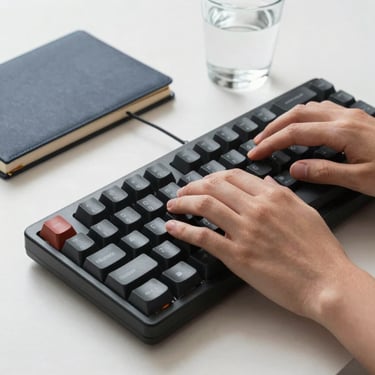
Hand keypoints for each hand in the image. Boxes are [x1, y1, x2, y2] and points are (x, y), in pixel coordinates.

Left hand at [165, 169, 352, 320]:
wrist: (326, 282)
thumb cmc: (319, 250)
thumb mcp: (305, 211)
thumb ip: (282, 194)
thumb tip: (265, 182)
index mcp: (273, 197)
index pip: (233, 176)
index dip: (212, 177)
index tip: (203, 182)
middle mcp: (256, 209)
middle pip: (214, 187)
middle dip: (193, 187)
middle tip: (182, 192)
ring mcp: (245, 231)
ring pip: (205, 206)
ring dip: (183, 203)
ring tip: (173, 205)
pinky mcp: (237, 255)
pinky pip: (203, 237)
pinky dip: (183, 230)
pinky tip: (172, 227)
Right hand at [248, 101, 374, 196]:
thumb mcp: (361, 179)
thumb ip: (324, 172)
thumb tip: (295, 169)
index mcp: (342, 132)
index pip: (294, 133)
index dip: (271, 143)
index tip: (255, 153)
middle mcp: (344, 118)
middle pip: (297, 115)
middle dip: (272, 128)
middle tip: (257, 142)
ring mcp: (351, 115)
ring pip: (309, 109)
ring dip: (286, 119)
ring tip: (273, 133)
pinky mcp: (356, 118)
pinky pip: (322, 109)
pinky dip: (303, 116)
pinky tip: (301, 125)